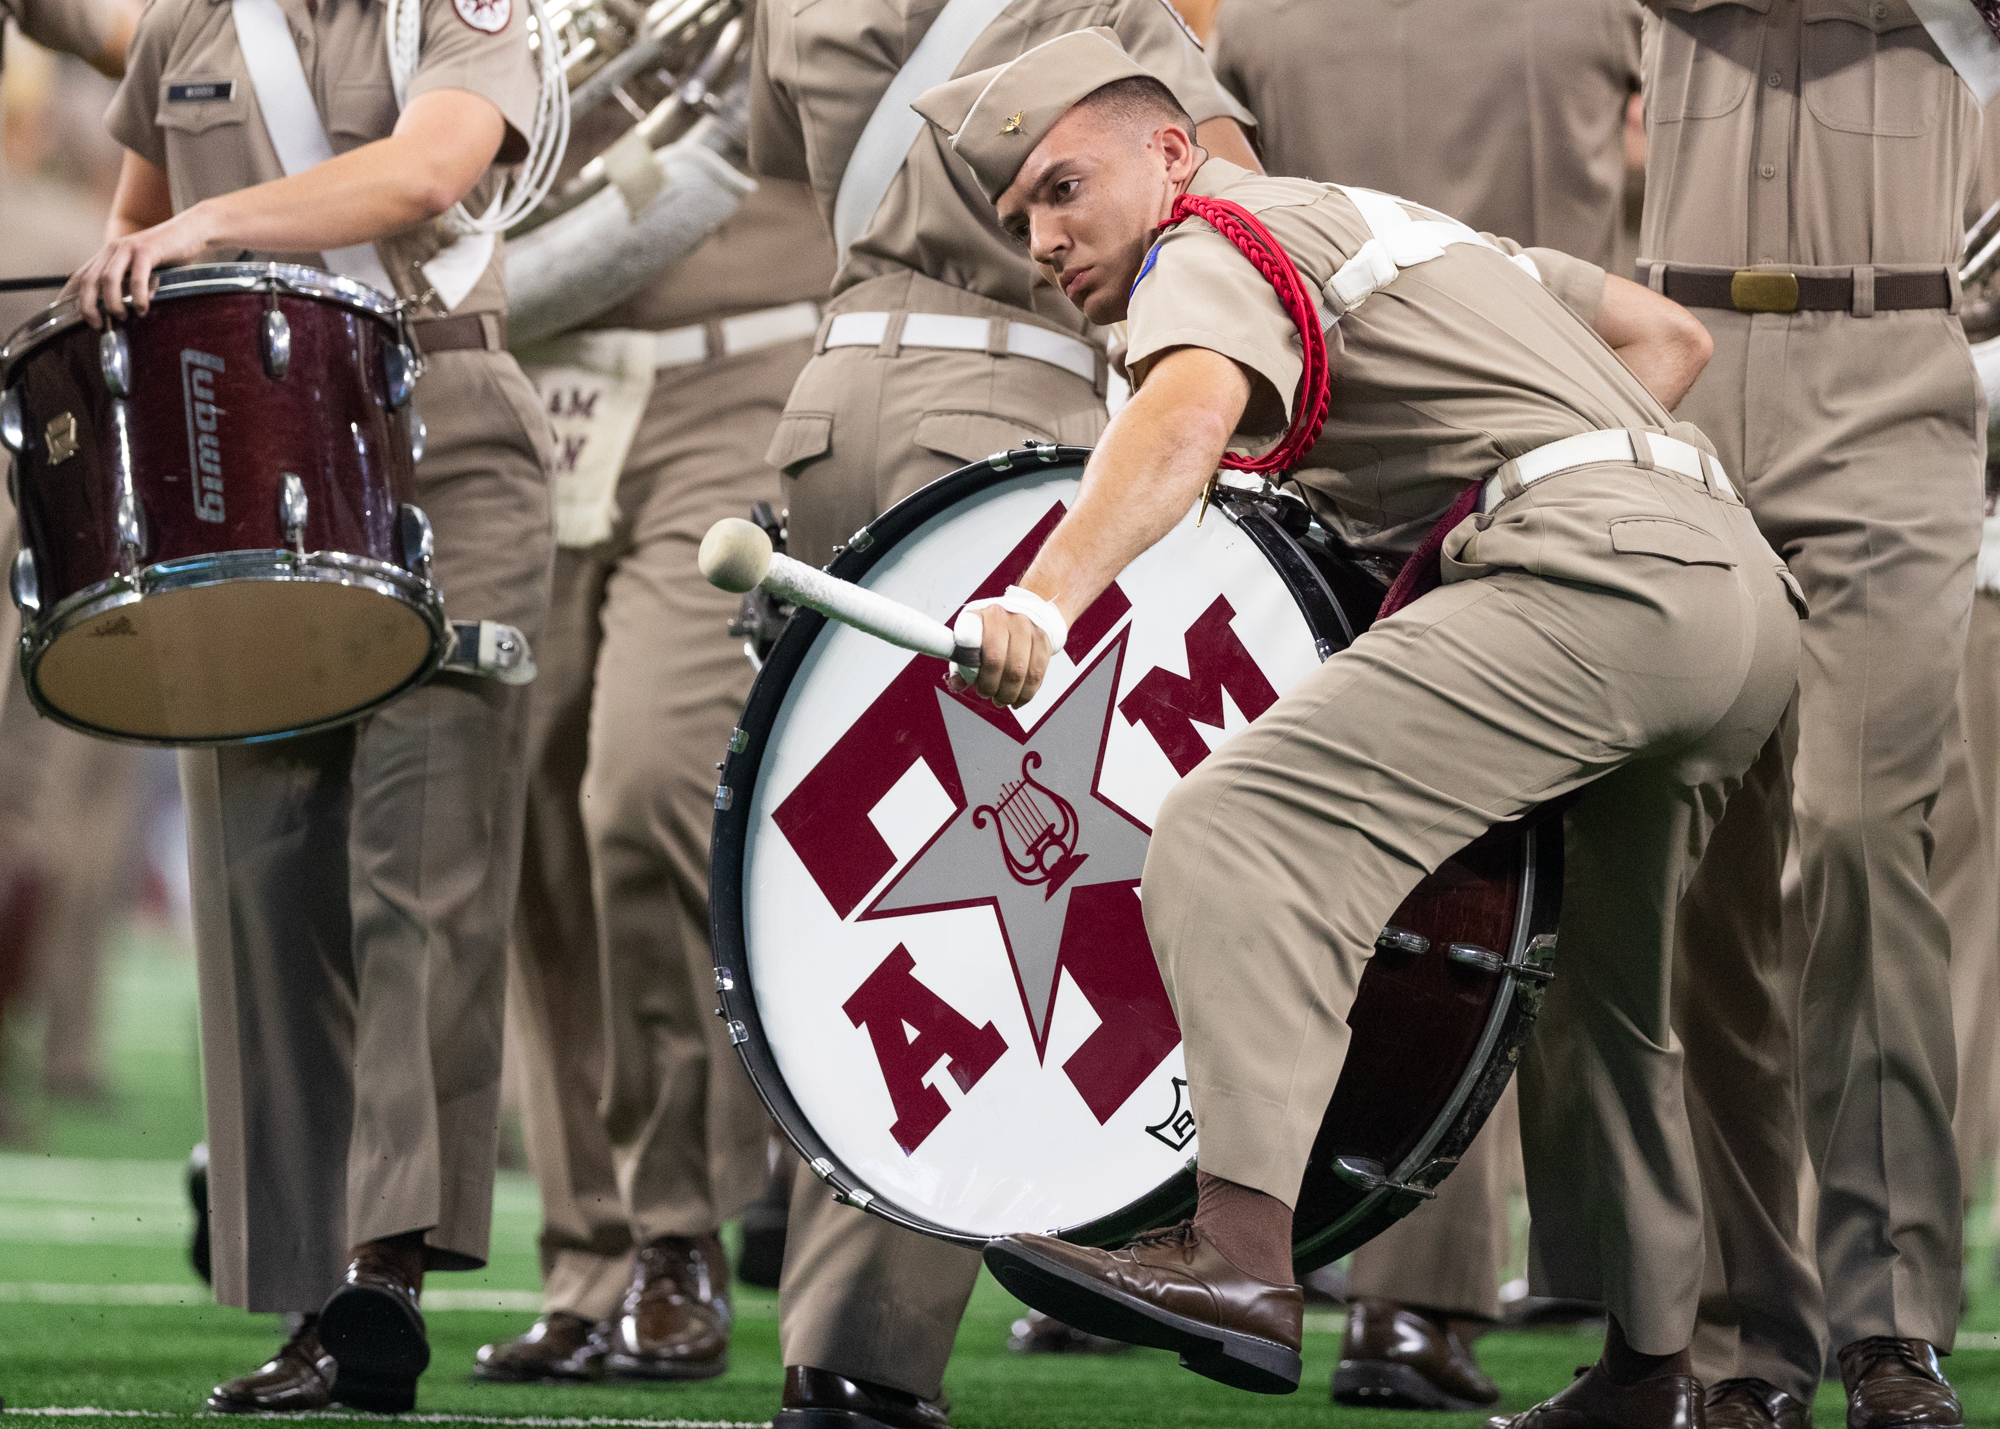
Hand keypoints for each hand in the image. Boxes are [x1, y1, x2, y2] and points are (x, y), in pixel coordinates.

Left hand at [70, 206, 217, 326]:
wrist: (191, 230)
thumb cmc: (170, 255)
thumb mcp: (144, 269)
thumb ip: (129, 284)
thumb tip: (120, 312)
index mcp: (108, 255)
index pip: (80, 276)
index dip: (70, 297)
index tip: (69, 319)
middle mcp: (113, 249)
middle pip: (89, 280)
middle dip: (88, 306)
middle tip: (98, 325)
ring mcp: (129, 248)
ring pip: (108, 279)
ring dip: (112, 303)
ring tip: (122, 318)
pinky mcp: (147, 250)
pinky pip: (137, 277)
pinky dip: (137, 295)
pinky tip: (142, 308)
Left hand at [948, 606, 1051, 707]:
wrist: (1029, 611)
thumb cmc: (996, 629)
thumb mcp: (974, 636)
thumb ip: (962, 661)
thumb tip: (957, 684)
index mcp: (982, 615)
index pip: (969, 641)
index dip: (968, 666)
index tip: (969, 680)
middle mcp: (1005, 618)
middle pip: (995, 662)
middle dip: (989, 687)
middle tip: (986, 694)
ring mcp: (1027, 628)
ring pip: (1018, 672)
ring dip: (1008, 694)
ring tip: (1001, 699)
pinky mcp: (1044, 641)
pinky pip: (1036, 675)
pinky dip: (1025, 694)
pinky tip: (1017, 699)